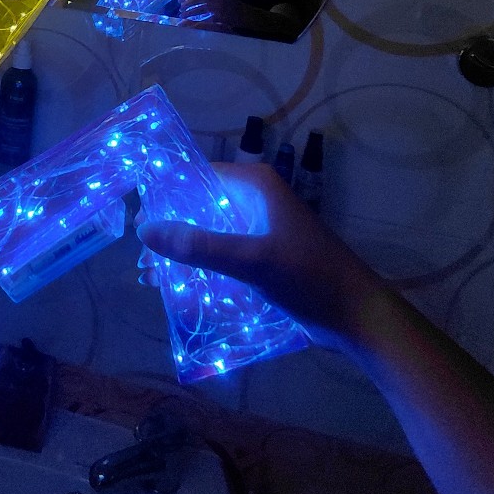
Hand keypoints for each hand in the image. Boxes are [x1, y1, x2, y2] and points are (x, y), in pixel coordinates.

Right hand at [136, 162, 390, 350]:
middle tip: (141, 263)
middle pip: (199, 207)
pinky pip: (222, 256)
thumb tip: (145, 230)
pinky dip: (201, 270)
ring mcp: (260, 229)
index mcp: (255, 186)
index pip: (196, 177)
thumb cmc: (309, 277)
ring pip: (208, 234)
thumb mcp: (251, 260)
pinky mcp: (264, 256)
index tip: (136, 225)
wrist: (357, 316)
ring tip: (151, 281)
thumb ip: (198, 246)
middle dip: (169, 232)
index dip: (164, 197)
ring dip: (182, 255)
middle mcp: (255, 200)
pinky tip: (180, 293)